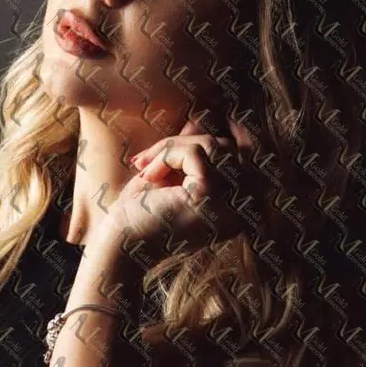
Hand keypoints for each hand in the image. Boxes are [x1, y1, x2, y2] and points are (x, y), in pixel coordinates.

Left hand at [100, 117, 260, 263]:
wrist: (120, 248)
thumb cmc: (141, 216)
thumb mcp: (171, 177)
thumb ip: (192, 152)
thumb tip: (200, 119)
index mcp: (237, 213)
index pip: (245, 159)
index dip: (227, 136)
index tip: (194, 125)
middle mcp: (242, 212)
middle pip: (229, 149)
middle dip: (184, 144)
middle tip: (145, 160)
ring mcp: (230, 205)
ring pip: (212, 146)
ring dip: (171, 150)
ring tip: (145, 169)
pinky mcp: (209, 196)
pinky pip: (196, 152)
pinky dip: (167, 155)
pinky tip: (147, 176)